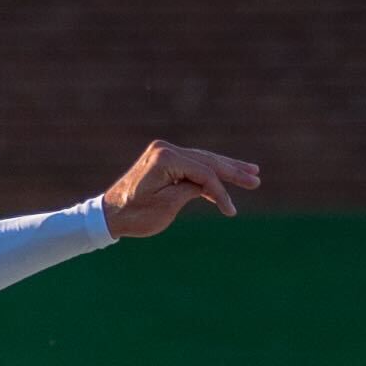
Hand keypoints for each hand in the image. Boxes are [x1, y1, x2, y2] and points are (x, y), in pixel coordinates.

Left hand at [101, 141, 261, 237]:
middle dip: (233, 171)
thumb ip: (193, 190)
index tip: (230, 211)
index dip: (220, 191)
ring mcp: (164, 153)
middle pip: (207, 160)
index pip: (203, 172)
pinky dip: (207, 177)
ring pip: (203, 161)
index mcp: (165, 158)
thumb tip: (211, 184)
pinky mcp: (164, 160)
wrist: (109, 215)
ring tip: (250, 173)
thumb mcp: (167, 207)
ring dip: (226, 169)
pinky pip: (192, 167)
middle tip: (256, 178)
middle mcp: (165, 149)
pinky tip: (224, 183)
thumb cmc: (135, 215)